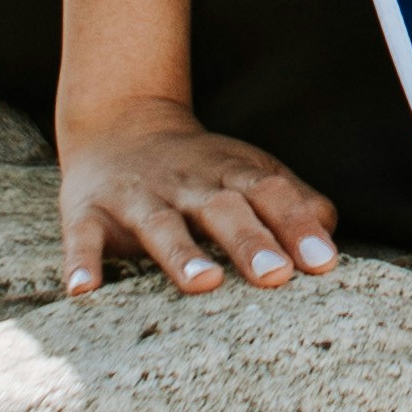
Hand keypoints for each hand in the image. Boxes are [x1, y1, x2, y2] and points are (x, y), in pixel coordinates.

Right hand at [58, 100, 339, 299]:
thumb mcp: (248, 172)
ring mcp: (137, 197)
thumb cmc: (200, 169)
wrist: (120, 122)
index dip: (297, 225)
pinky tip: (83, 289)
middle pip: (222, 209)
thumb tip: (329, 235)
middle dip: (250, 240)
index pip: (271, 193)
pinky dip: (82, 261)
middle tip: (275, 276)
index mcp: (231, 173)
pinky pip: (84, 237)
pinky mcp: (89, 212)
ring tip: (203, 284)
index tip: (322, 264)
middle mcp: (186, 183)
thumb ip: (293, 201)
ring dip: (181, 254)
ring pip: (160, 225)